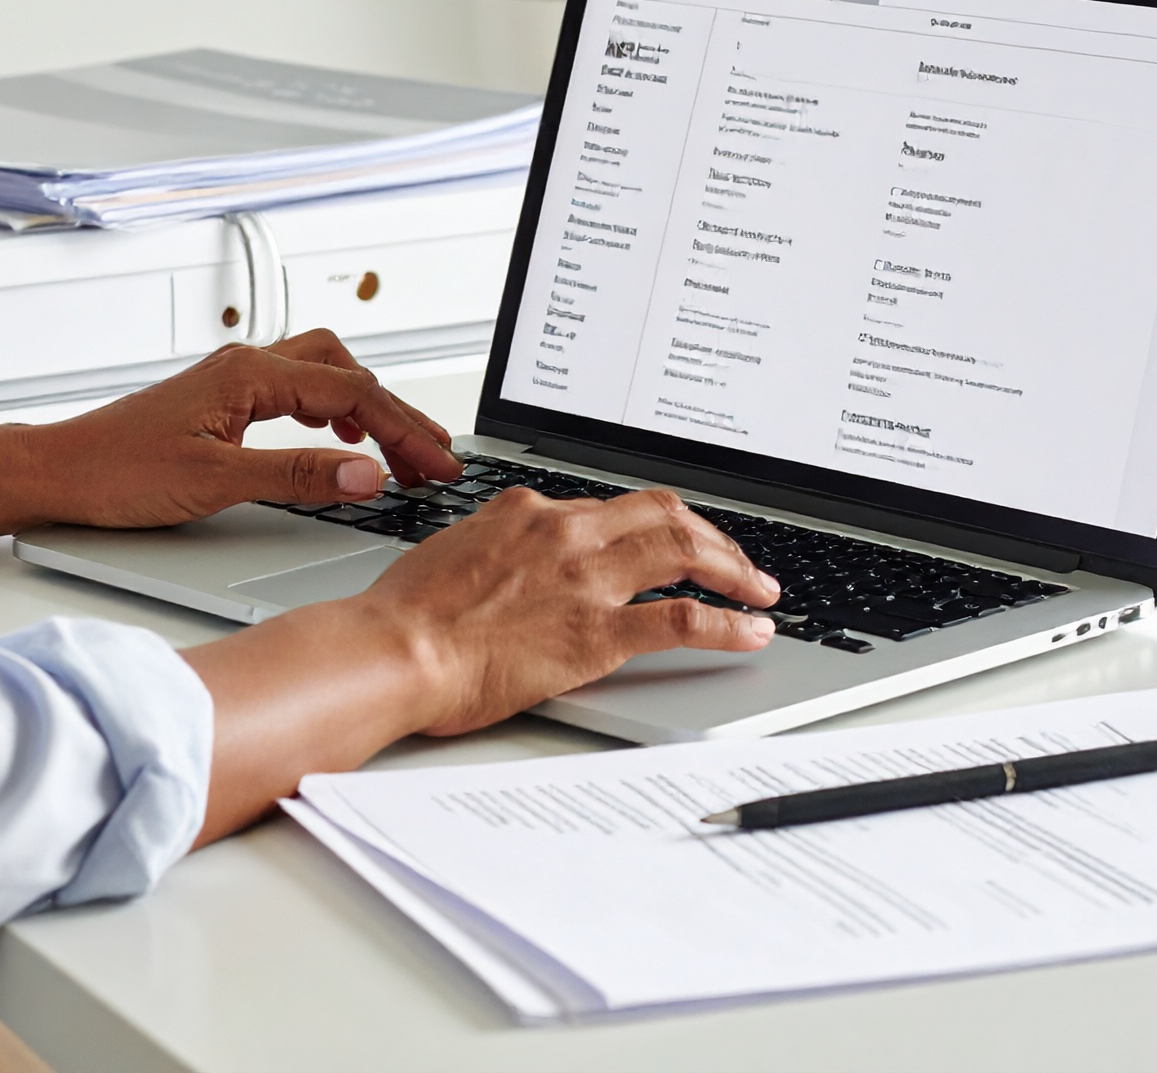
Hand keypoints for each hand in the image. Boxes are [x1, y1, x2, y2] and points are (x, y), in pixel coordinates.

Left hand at [22, 329, 462, 529]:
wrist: (58, 472)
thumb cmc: (116, 473)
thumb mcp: (215, 483)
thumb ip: (296, 477)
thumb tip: (365, 475)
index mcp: (248, 373)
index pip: (351, 393)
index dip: (402, 431)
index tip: (437, 464)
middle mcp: (244, 364)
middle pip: (347, 373)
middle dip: (396, 415)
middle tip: (433, 459)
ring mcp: (234, 379)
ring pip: (324, 373)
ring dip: (367, 408)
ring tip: (400, 450)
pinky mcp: (224, 399)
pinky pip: (298, 388)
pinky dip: (333, 409)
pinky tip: (339, 440)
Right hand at [183, 485, 779, 840]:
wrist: (394, 649)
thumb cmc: (406, 614)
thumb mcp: (451, 552)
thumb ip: (494, 546)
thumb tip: (508, 557)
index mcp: (527, 510)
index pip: (608, 506)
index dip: (649, 524)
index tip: (666, 540)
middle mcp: (565, 531)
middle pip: (663, 514)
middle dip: (709, 534)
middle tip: (735, 558)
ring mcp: (586, 579)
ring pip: (685, 551)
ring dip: (734, 567)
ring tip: (761, 589)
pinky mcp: (597, 632)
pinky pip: (684, 620)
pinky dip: (730, 622)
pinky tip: (752, 630)